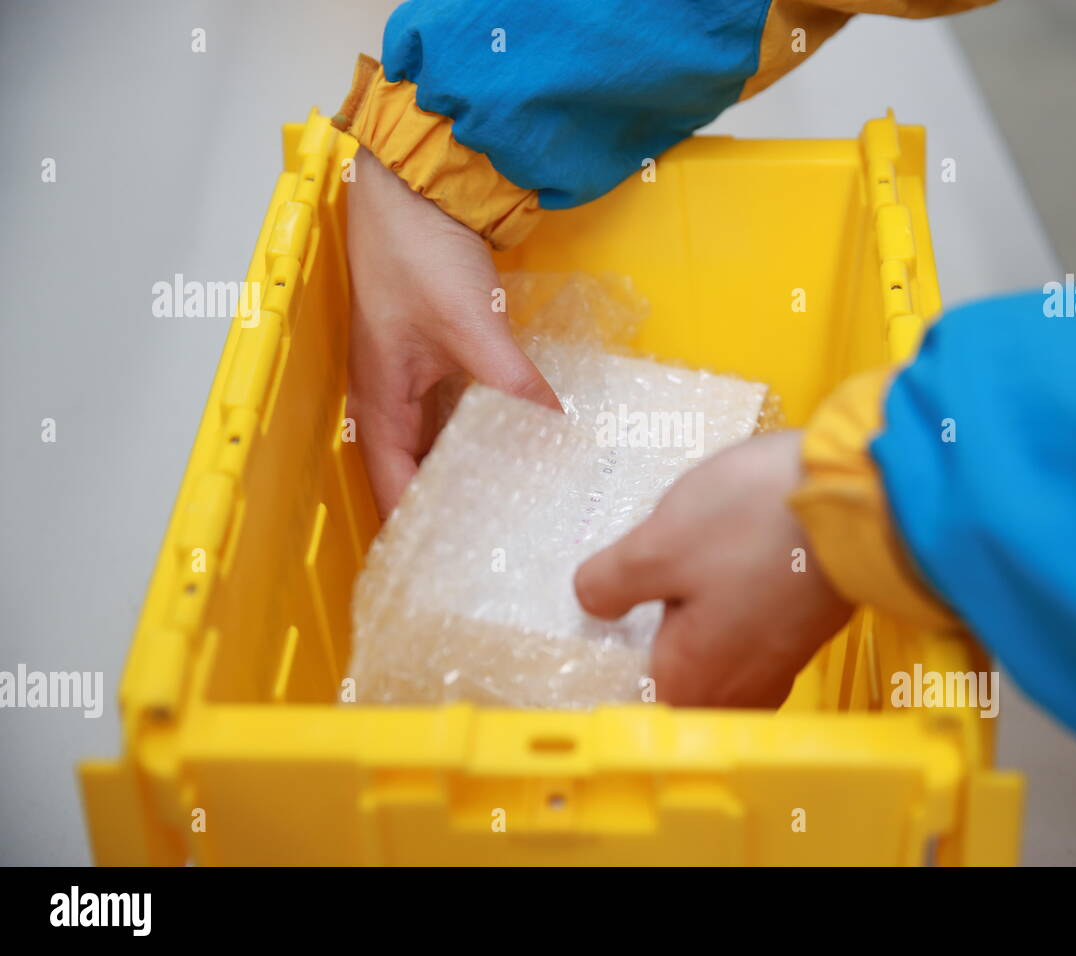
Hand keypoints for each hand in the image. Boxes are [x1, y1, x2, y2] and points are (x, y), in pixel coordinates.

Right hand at [346, 146, 559, 516]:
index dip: (416, 529)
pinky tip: (520, 441)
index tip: (451, 568)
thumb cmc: (416, 249)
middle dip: (449, 508)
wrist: (415, 181)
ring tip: (514, 506)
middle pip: (414, 470)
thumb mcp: (468, 325)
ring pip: (438, 440)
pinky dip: (484, 429)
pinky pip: (458, 407)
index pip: (391, 486)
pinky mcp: (439, 348)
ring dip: (469, 469)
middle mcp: (388, 394)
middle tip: (496, 546)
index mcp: (377, 400)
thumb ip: (510, 383)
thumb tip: (554, 430)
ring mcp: (413, 371)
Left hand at [574, 431, 853, 706]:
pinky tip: (725, 563)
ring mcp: (778, 659)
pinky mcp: (805, 626)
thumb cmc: (756, 523)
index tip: (598, 623)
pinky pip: (750, 632)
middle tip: (630, 589)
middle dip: (652, 641)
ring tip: (678, 570)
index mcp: (692, 678)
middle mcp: (738, 686)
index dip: (610, 663)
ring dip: (693, 623)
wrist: (864, 496)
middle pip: (676, 681)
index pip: (633, 700)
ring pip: (716, 656)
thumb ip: (611, 583)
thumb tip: (592, 601)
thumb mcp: (659, 544)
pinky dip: (731, 607)